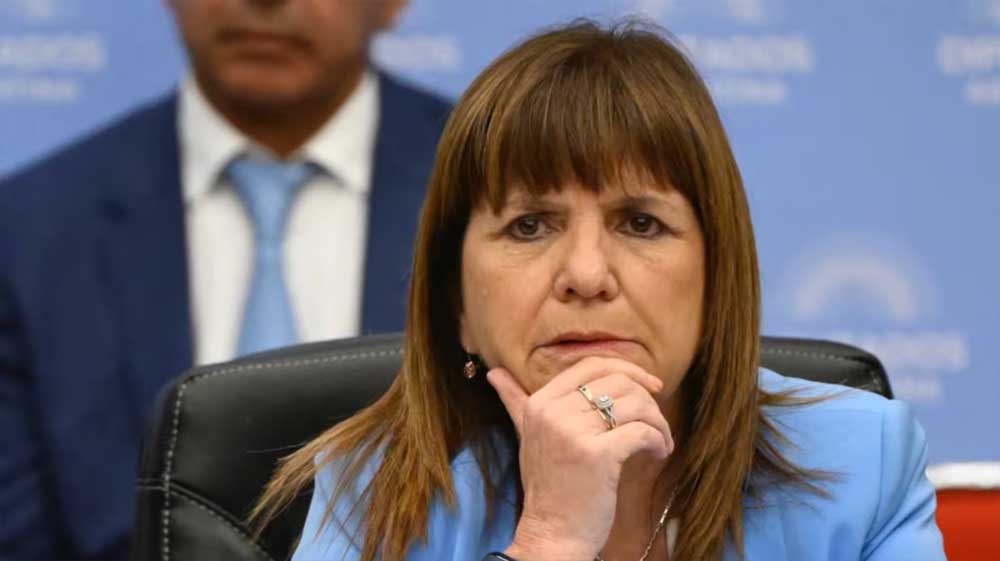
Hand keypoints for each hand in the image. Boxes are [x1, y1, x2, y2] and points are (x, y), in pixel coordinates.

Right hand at [487, 357, 673, 560]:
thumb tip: (493, 372)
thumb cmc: (548, 485)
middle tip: (656, 421)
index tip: (650, 385)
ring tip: (660, 440)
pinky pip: (642, 431)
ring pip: (635, 405)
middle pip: (618, 382)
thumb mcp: (527, 436)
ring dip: (658, 422)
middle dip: (648, 399)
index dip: (627, 369)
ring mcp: (574, 432)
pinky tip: (659, 452)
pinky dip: (658, 440)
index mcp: (540, 402)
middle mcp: (554, 411)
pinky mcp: (597, 455)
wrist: (552, 533)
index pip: (591, 365)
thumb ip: (514, 400)